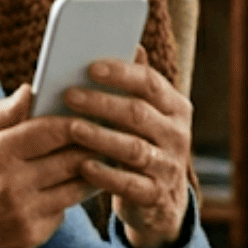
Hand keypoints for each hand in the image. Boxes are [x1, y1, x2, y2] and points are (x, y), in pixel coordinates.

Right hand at [0, 85, 89, 247]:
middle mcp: (12, 184)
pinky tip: (67, 188)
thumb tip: (29, 91)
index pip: (51, 130)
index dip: (76, 120)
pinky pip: (63, 211)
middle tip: (105, 134)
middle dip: (92, 143)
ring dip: (90, 171)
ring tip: (96, 158)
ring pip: (76, 186)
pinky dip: (67, 199)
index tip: (88, 113)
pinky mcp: (31, 237)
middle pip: (72, 157)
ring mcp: (24, 214)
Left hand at [61, 47, 193, 247]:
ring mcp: (169, 166)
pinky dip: (105, 175)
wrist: (160, 201)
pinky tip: (82, 166)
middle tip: (69, 95)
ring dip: (100, 136)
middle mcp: (178, 134)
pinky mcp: (156, 194)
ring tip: (71, 128)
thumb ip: (136, 85)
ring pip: (133, 148)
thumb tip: (132, 46)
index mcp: (176, 107)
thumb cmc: (142, 144)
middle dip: (102, 103)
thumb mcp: (146, 114)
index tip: (90, 66)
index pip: (150, 83)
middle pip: (138, 113)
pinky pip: (129, 184)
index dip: (121, 73)